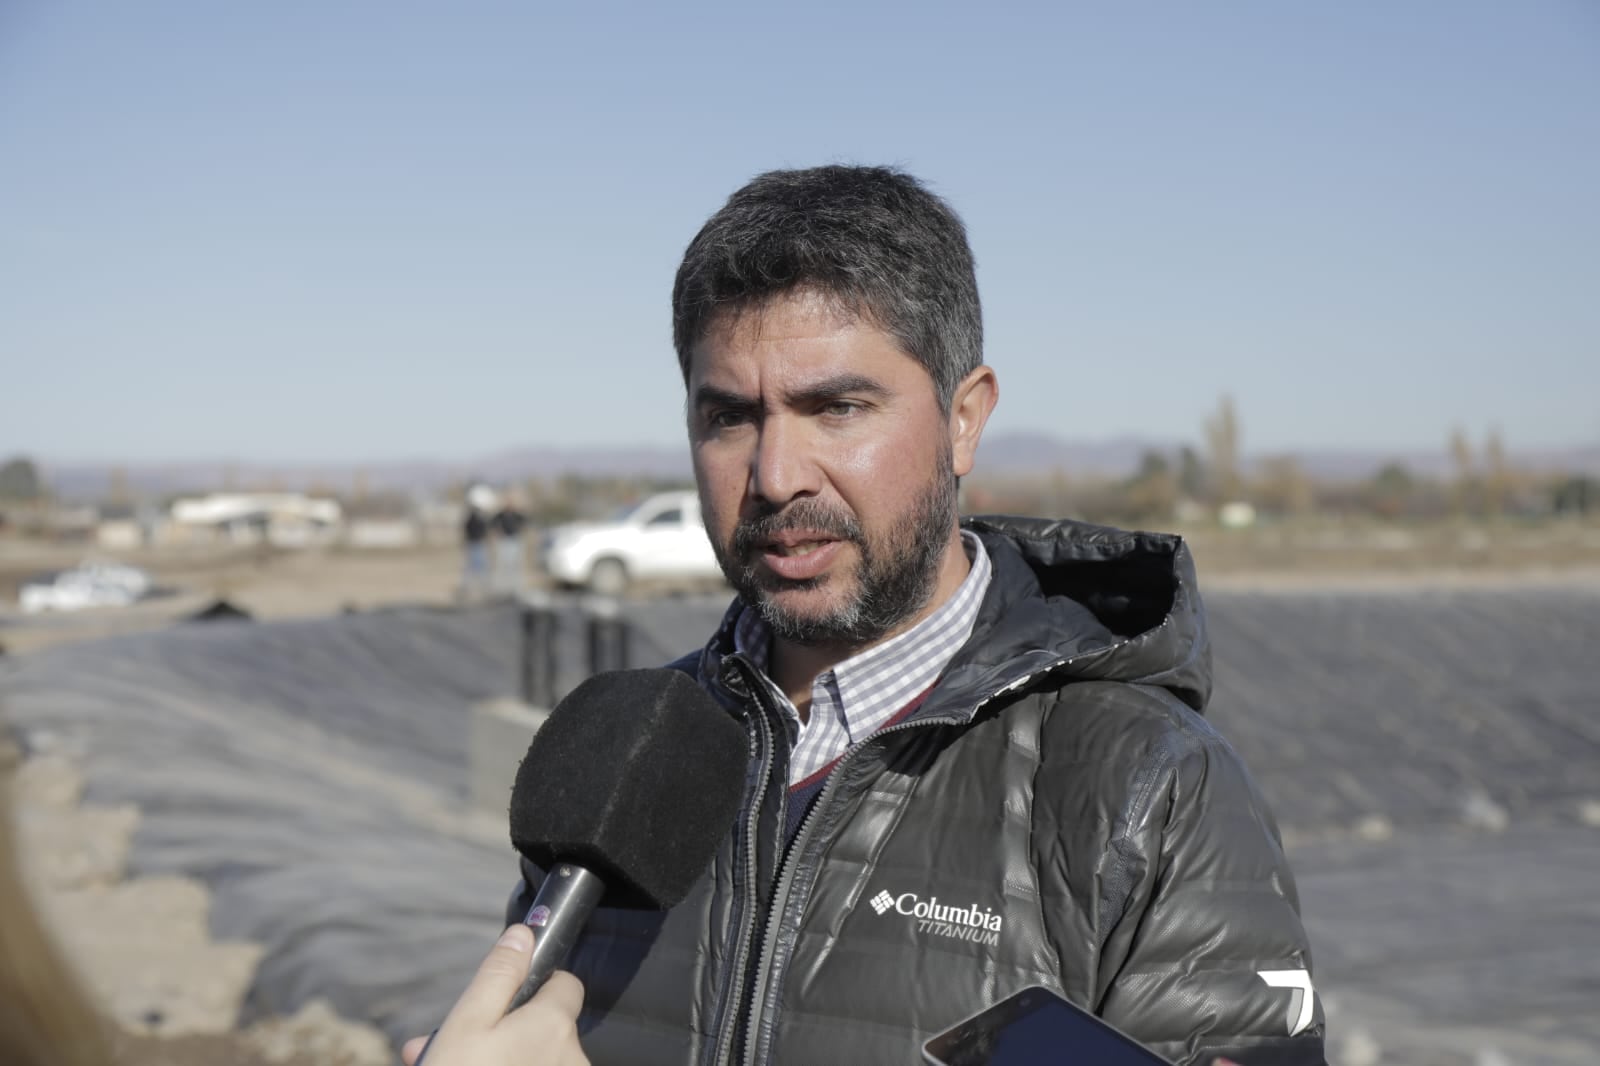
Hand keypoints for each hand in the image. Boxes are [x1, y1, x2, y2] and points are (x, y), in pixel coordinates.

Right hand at [400, 925, 588, 1065]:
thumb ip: (498, 977)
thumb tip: (524, 935)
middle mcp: (573, 1057)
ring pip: (540, 1060)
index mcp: (553, 1025)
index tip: (504, 1006)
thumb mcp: (465, 1025)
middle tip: (458, 1050)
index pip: (566, 986)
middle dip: (508, 1036)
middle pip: (548, 1030)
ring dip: (505, 1060)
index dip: (535, 989)